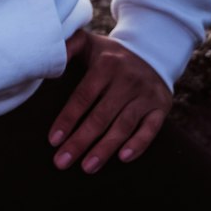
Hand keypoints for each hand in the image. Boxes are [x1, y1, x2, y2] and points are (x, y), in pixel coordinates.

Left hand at [48, 30, 171, 174]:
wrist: (152, 52)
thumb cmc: (110, 55)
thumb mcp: (89, 43)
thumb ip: (68, 45)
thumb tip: (49, 54)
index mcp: (106, 65)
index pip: (83, 96)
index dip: (67, 119)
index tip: (53, 140)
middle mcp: (127, 80)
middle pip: (100, 116)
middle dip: (80, 141)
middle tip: (61, 162)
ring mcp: (145, 94)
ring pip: (123, 126)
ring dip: (104, 149)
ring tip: (86, 167)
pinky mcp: (160, 106)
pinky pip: (151, 128)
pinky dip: (139, 144)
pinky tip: (123, 158)